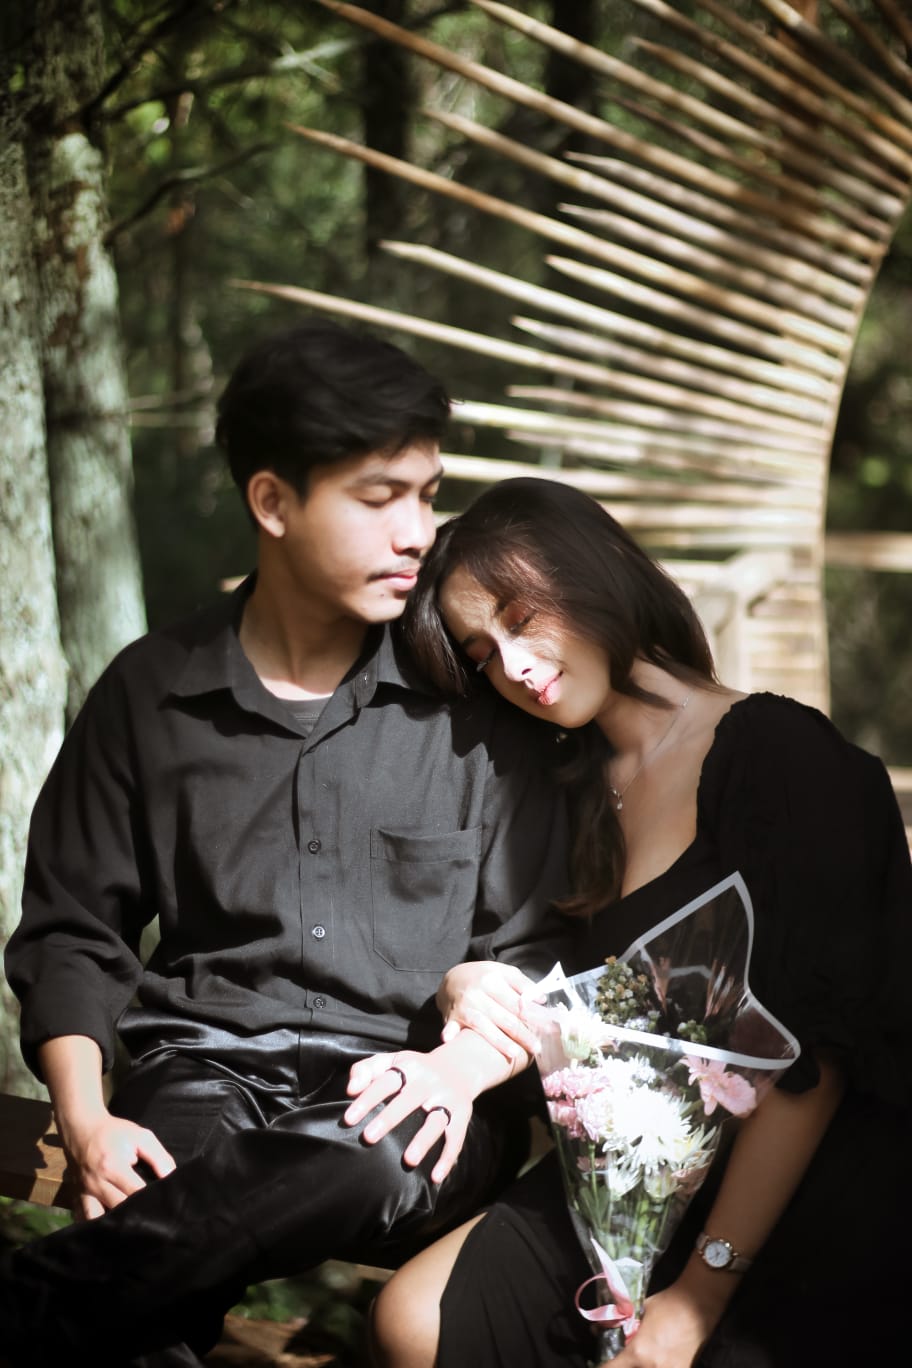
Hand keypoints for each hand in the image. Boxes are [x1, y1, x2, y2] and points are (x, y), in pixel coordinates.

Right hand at [59, 1111, 176, 1219]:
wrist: (80, 1128)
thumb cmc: (114, 1132)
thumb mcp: (140, 1136)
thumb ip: (158, 1156)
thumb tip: (171, 1176)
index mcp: (113, 1166)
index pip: (135, 1193)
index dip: (149, 1202)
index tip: (162, 1207)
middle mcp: (96, 1183)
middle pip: (118, 1209)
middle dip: (135, 1215)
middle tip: (150, 1219)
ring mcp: (83, 1192)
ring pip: (99, 1220)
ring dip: (113, 1225)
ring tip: (129, 1227)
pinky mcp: (76, 1197)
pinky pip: (84, 1218)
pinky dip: (95, 1225)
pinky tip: (108, 1228)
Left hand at [344, 1047, 475, 1183]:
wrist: (461, 1065)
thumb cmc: (415, 1069)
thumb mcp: (391, 1061)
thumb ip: (366, 1070)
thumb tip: (350, 1090)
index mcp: (409, 1067)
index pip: (385, 1082)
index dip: (367, 1099)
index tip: (348, 1119)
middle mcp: (429, 1081)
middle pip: (409, 1100)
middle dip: (389, 1118)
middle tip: (368, 1137)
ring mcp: (447, 1098)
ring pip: (436, 1121)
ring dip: (423, 1140)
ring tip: (408, 1160)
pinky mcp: (462, 1114)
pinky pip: (456, 1137)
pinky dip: (448, 1157)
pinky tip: (436, 1176)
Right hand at [437, 960, 541, 1064]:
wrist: (452, 978)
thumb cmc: (484, 977)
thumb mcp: (503, 972)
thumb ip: (523, 983)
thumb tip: (541, 999)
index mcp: (493, 980)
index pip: (517, 1002)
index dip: (532, 1016)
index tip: (546, 1027)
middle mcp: (478, 993)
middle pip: (504, 1017)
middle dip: (522, 1033)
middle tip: (536, 1047)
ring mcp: (465, 1006)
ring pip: (483, 1026)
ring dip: (498, 1040)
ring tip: (515, 1053)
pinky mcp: (452, 1017)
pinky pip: (451, 1027)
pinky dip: (450, 1033)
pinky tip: (449, 1040)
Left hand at [603, 1283, 718, 1367]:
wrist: (699, 1304)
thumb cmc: (668, 1304)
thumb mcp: (639, 1311)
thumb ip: (622, 1325)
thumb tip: (599, 1328)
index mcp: (638, 1353)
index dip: (602, 1367)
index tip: (600, 1364)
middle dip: (622, 1365)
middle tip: (621, 1359)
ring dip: (640, 1365)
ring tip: (640, 1358)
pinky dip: (656, 1365)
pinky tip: (656, 1359)